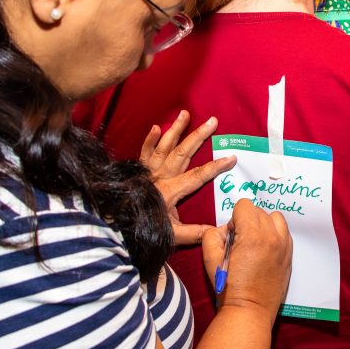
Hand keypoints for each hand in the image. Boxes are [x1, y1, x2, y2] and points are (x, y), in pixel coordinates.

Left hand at [140, 110, 235, 244]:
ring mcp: (149, 171)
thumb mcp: (172, 235)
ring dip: (176, 129)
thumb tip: (215, 232)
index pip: (198, 175)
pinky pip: (144, 152)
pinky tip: (156, 127)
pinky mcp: (138, 170)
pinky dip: (149, 140)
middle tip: (213, 121)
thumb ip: (194, 232)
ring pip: (165, 147)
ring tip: (185, 113)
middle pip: (183, 152)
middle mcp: (161, 176)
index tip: (232, 157)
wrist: (117, 226)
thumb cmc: (144, 229)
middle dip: (199, 136)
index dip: (216, 167)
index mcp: (171, 190)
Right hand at [202, 199, 292, 323]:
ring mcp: (284, 246)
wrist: (249, 311)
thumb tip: (226, 229)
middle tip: (241, 243)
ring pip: (275, 217)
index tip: (232, 236)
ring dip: (264, 224)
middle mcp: (272, 237)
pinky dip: (275, 234)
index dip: (234, 218)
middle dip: (247, 221)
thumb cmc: (229, 288)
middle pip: (259, 210)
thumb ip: (212, 236)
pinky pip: (284, 232)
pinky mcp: (290, 255)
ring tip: (255, 243)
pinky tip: (265, 250)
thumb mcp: (210, 260)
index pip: (244, 204)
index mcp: (252, 236)